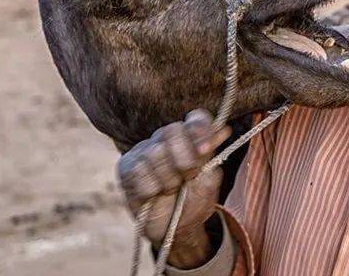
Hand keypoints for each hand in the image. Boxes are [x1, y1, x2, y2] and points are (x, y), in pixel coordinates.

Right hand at [117, 109, 231, 267]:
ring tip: (171, 188)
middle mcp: (165, 138)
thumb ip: (212, 155)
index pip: (196, 119)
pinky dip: (153, 189)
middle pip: (172, 131)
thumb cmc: (195, 200)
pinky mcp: (126, 169)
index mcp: (190, 137)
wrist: (176, 229)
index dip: (201, 130)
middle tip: (189, 176)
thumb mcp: (209, 180)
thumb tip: (223, 130)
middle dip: (185, 158)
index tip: (206, 148)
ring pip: (155, 153)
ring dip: (169, 178)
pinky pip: (140, 172)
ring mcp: (143, 152)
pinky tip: (155, 195)